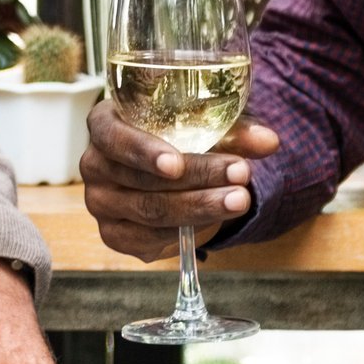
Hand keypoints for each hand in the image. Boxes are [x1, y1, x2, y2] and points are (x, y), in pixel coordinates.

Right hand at [80, 99, 279, 260]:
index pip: (113, 136)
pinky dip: (185, 230)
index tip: (175, 163)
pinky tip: (215, 220)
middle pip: (140, 179)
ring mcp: (100, 203)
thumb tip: (270, 142)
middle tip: (240, 174)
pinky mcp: (114, 235)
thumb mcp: (203, 125)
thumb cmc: (177, 135)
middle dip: (196, 177)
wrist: (162, 169)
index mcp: (104, 123)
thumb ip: (234, 132)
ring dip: (200, 207)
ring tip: (240, 198)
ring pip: (150, 211)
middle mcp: (94, 164)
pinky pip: (149, 239)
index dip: (143, 151)